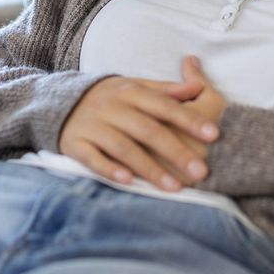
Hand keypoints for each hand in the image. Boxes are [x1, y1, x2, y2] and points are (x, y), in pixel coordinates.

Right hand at [59, 67, 220, 192]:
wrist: (60, 101)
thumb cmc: (111, 98)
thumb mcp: (136, 87)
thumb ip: (167, 90)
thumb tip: (197, 86)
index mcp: (130, 91)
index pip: (165, 106)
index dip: (189, 119)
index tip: (214, 135)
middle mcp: (112, 107)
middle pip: (148, 130)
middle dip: (176, 151)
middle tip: (201, 172)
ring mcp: (93, 125)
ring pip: (124, 147)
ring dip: (149, 168)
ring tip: (175, 187)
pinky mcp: (75, 144)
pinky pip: (93, 158)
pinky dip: (109, 169)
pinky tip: (128, 181)